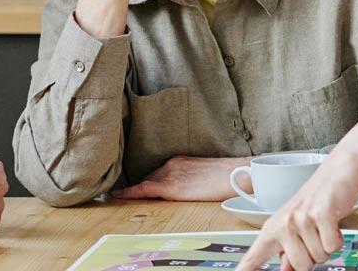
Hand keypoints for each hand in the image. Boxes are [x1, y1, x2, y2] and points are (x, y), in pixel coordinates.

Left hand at [112, 156, 248, 200]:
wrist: (238, 175)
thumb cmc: (228, 177)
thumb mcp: (205, 174)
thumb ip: (191, 178)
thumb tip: (187, 188)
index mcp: (180, 160)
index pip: (158, 172)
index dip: (145, 180)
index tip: (133, 186)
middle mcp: (172, 164)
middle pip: (150, 178)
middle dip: (141, 187)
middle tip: (125, 195)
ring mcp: (171, 174)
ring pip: (146, 183)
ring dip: (136, 190)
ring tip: (120, 196)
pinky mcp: (172, 187)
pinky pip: (145, 189)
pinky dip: (131, 192)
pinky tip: (119, 196)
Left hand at [237, 115, 357, 270]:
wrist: (336, 172)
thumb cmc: (315, 199)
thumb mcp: (296, 224)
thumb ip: (288, 249)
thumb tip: (285, 268)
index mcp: (273, 228)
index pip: (254, 257)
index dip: (245, 270)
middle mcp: (283, 223)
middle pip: (301, 266)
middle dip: (314, 255)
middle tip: (315, 234)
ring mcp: (301, 218)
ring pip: (320, 257)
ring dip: (326, 245)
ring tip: (323, 225)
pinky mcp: (321, 214)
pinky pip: (332, 247)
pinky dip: (337, 239)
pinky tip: (332, 223)